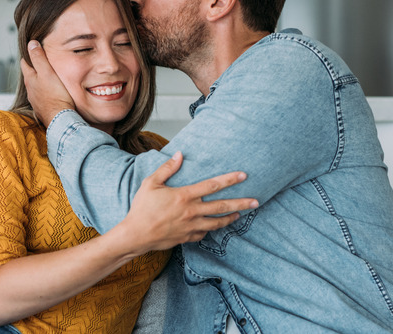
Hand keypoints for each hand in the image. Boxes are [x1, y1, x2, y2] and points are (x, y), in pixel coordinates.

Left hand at [20, 41, 74, 126]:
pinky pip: (42, 96)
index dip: (29, 55)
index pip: (25, 63)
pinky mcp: (42, 108)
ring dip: (40, 81)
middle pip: (30, 75)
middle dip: (34, 67)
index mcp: (30, 79)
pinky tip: (51, 92)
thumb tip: (31, 44)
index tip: (33, 49)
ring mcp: (35, 100)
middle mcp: (30, 89)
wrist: (61, 119)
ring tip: (47, 76)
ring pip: (35, 86)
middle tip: (42, 61)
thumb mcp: (47, 72)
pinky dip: (45, 91)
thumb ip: (39, 58)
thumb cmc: (56, 95)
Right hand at [118, 151, 257, 253]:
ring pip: (217, 223)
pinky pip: (204, 233)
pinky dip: (210, 229)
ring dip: (231, 218)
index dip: (229, 179)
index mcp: (184, 196)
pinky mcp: (187, 237)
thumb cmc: (141, 208)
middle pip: (222, 206)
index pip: (212, 185)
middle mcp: (192, 212)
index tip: (243, 176)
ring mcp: (191, 227)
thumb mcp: (151, 183)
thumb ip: (167, 168)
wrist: (135, 235)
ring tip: (240, 214)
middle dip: (241, 203)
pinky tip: (214, 225)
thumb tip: (179, 154)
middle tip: (256, 201)